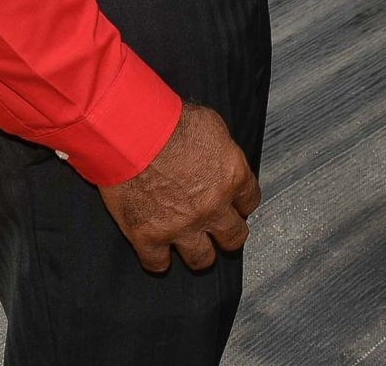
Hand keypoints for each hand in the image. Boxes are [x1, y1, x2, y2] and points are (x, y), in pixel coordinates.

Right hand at [99, 102, 259, 273]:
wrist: (134, 134)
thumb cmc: (171, 122)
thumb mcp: (213, 127)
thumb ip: (221, 151)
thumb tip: (218, 158)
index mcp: (232, 177)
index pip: (250, 201)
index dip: (242, 204)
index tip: (236, 206)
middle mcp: (212, 206)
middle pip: (234, 236)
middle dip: (229, 234)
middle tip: (221, 231)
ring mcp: (181, 226)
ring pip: (201, 258)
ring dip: (200, 253)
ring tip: (195, 249)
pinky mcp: (148, 236)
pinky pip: (157, 264)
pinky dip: (159, 261)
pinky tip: (159, 254)